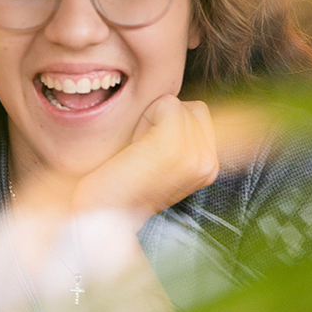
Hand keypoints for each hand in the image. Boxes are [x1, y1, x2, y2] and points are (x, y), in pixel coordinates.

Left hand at [74, 94, 218, 218]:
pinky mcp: (173, 148)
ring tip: (139, 153)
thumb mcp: (161, 156)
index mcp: (210, 167)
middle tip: (143, 154)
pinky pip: (168, 104)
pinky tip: (135, 147)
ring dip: (151, 121)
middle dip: (162, 121)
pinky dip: (146, 118)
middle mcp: (209, 165)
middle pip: (192, 107)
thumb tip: (185, 103)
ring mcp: (194, 158)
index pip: (199, 113)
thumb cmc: (122, 178)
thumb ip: (182, 133)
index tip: (151, 154)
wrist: (101, 208)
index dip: (169, 124)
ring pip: (178, 104)